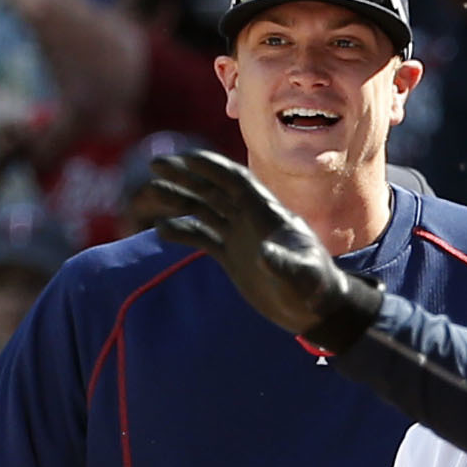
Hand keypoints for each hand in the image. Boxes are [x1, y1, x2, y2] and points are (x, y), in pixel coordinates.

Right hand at [142, 147, 381, 343]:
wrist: (314, 307)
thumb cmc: (315, 287)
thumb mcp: (304, 275)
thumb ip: (286, 264)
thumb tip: (265, 256)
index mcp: (267, 211)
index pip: (234, 180)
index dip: (210, 167)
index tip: (184, 159)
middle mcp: (250, 217)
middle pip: (213, 188)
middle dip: (186, 175)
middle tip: (155, 163)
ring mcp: (239, 235)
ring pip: (204, 209)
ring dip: (178, 199)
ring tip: (151, 192)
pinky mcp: (231, 255)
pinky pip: (202, 236)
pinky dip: (183, 231)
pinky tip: (161, 228)